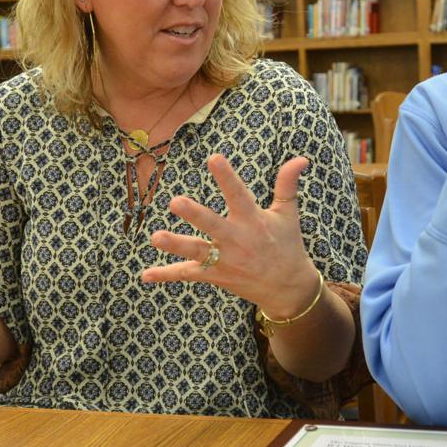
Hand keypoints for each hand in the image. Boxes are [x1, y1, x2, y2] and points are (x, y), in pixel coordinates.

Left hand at [142, 154, 319, 318]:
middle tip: (175, 202)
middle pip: (212, 225)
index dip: (226, 177)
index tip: (214, 158)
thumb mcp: (288, 213)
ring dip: (176, 244)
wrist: (288, 289)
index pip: (238, 194)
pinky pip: (188, 275)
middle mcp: (237, 239)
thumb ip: (287, 184)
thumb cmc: (286, 244)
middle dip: (194, 214)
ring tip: (155, 237)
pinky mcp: (216, 276)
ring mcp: (225, 260)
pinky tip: (145, 275)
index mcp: (253, 220)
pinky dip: (167, 275)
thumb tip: (301, 158)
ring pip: (197, 251)